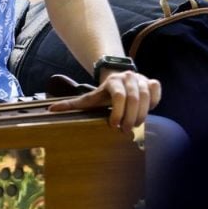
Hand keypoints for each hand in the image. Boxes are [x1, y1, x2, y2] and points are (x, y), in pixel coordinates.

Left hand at [47, 69, 161, 133]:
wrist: (117, 78)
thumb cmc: (102, 94)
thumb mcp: (88, 99)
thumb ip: (71, 105)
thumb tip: (50, 110)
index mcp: (111, 82)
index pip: (118, 96)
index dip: (117, 112)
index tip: (114, 126)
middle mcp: (127, 78)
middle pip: (134, 98)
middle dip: (130, 117)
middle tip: (126, 130)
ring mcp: (141, 79)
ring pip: (146, 96)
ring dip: (142, 114)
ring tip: (135, 125)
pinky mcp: (151, 82)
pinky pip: (157, 90)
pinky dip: (154, 102)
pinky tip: (147, 111)